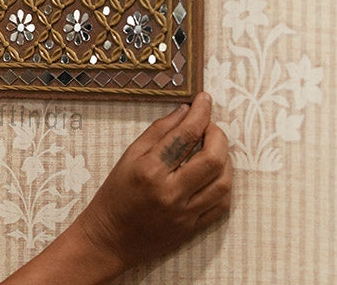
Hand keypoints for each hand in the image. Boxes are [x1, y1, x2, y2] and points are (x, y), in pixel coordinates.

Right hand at [73, 92, 231, 273]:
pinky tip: (215, 173)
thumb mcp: (129, 156)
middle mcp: (170, 192)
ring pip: (223, 182)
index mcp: (150, 170)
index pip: (185, 135)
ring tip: (214, 149)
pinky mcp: (193, 228)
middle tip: (211, 126)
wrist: (111, 238)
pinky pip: (222, 205)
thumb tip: (184, 111)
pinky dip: (224, 184)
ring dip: (225, 159)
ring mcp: (185, 213)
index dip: (200, 112)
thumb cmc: (116, 193)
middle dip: (218, 135)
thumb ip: (158, 131)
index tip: (204, 99)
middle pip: (212, 159)